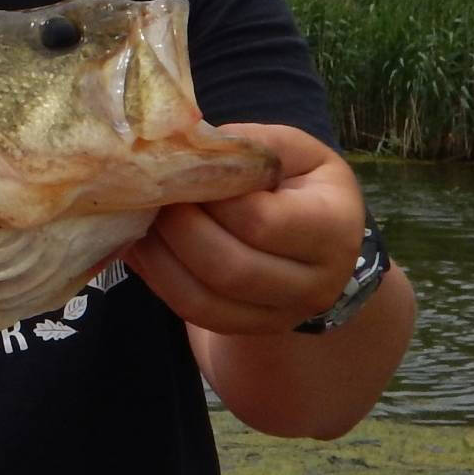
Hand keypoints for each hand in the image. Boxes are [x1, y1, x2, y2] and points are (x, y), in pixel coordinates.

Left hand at [125, 123, 363, 336]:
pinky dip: (159, 279)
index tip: (184, 170)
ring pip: (203, 300)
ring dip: (159, 258)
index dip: (213, 196)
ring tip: (140, 219)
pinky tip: (142, 247)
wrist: (317, 241)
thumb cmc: (299, 183)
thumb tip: (191, 148)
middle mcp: (315, 283)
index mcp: (333, 228)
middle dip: (178, 230)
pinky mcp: (248, 328)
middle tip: (152, 195)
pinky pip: (194, 313)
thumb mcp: (292, 151)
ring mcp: (282, 314)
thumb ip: (251, 147)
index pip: (260, 221)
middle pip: (229, 269)